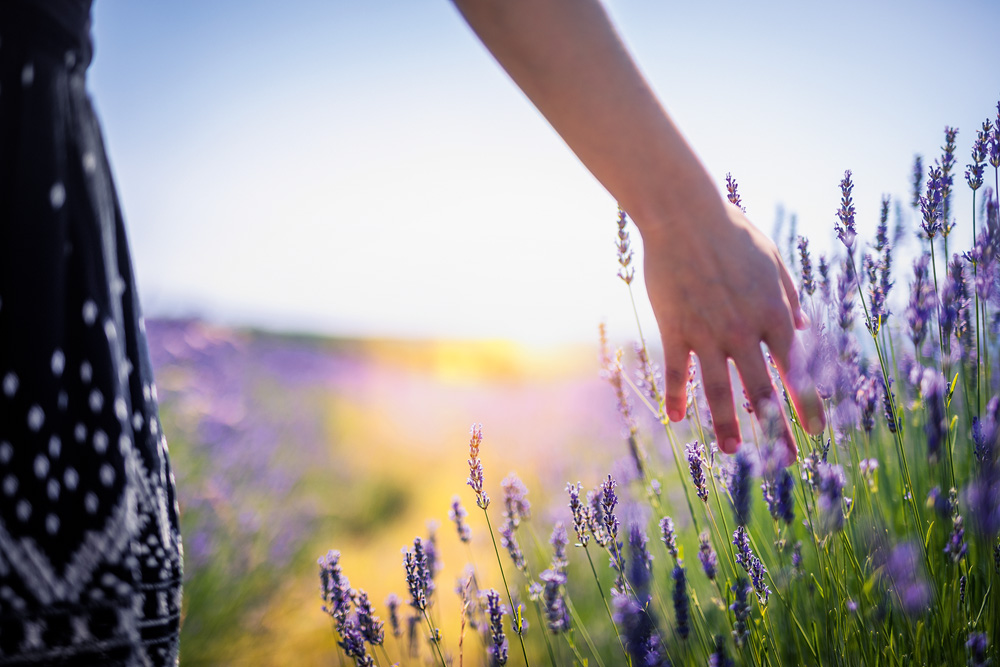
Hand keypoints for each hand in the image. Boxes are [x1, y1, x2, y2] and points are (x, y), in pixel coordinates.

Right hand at [639, 196, 824, 463]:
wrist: (684, 215)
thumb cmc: (732, 230)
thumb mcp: (773, 260)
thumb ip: (790, 296)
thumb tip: (804, 327)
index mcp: (774, 314)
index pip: (797, 371)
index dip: (806, 405)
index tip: (814, 432)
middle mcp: (744, 331)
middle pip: (761, 390)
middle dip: (775, 429)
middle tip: (784, 460)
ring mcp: (708, 333)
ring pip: (719, 391)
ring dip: (727, 424)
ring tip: (733, 452)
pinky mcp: (675, 328)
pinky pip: (677, 371)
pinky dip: (677, 396)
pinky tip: (677, 419)